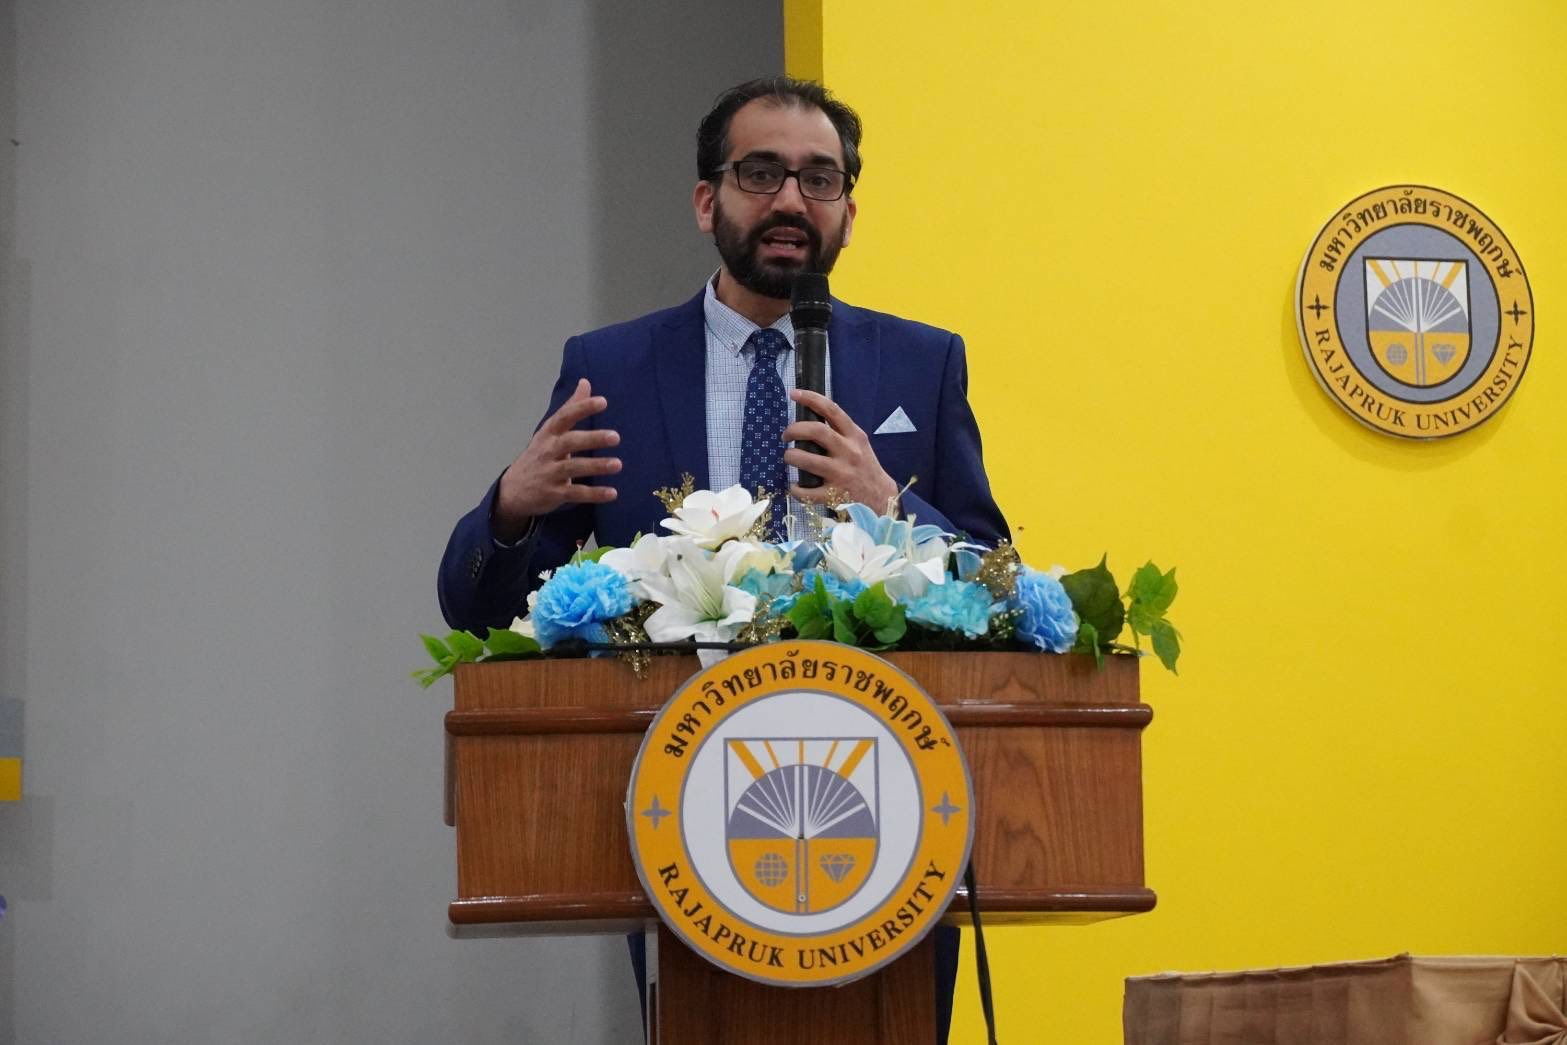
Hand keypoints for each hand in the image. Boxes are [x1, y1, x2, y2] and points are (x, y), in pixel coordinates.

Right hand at [495, 379, 620, 538]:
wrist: (513, 491)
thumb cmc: (539, 456)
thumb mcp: (550, 432)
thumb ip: (570, 408)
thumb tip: (586, 382)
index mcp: (549, 434)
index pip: (564, 417)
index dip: (582, 408)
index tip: (602, 401)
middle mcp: (548, 451)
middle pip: (570, 442)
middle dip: (592, 439)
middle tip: (616, 437)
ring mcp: (550, 473)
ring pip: (574, 468)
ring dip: (596, 466)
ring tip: (618, 464)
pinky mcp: (554, 494)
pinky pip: (576, 493)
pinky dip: (594, 494)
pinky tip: (613, 493)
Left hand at [782, 389, 897, 508]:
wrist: (881, 497)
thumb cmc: (865, 467)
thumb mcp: (859, 443)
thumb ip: (840, 431)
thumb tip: (811, 417)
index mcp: (854, 436)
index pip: (832, 410)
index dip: (811, 399)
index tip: (794, 394)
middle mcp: (848, 452)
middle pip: (817, 431)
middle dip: (794, 429)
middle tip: (786, 436)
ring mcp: (841, 474)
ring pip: (806, 459)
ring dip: (791, 456)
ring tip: (789, 458)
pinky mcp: (834, 495)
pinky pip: (807, 491)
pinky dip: (795, 489)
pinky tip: (794, 486)